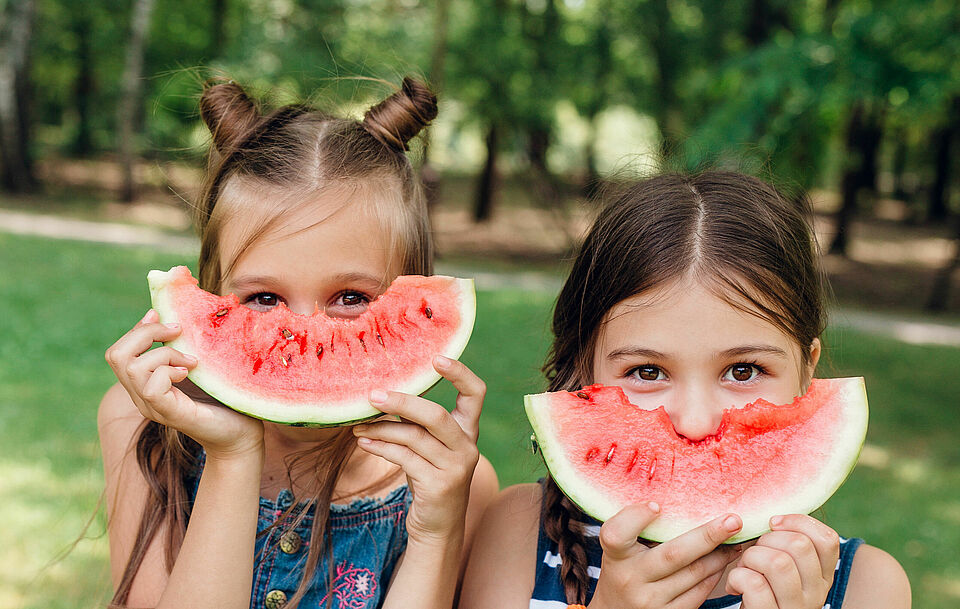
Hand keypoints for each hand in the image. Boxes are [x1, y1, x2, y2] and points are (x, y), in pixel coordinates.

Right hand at [105, 309, 263, 459]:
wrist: (241, 434)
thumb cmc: (223, 399)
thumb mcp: (198, 366)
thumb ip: (182, 348)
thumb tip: (173, 318)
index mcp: (145, 383)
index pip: (119, 352)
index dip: (136, 329)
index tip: (158, 314)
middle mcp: (141, 396)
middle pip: (116, 355)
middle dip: (144, 333)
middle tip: (177, 331)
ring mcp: (152, 407)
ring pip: (131, 368)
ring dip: (163, 353)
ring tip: (191, 360)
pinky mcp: (169, 414)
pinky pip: (151, 386)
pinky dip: (169, 371)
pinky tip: (189, 373)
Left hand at [351, 355, 483, 541]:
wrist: (438, 527)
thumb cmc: (429, 478)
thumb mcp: (429, 448)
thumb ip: (417, 424)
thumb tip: (382, 394)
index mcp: (468, 431)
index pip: (476, 393)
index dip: (460, 372)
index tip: (435, 358)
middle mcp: (468, 447)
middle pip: (437, 415)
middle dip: (403, 402)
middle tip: (372, 395)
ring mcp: (455, 467)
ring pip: (414, 437)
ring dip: (381, 429)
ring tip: (358, 425)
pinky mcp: (438, 485)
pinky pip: (404, 458)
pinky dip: (380, 447)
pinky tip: (363, 442)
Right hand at [589, 504, 742, 608]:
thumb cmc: (623, 570)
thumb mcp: (619, 550)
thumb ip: (636, 529)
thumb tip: (679, 500)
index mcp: (615, 556)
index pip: (617, 533)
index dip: (636, 517)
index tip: (656, 505)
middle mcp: (631, 578)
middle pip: (674, 554)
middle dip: (708, 535)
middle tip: (733, 520)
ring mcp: (650, 601)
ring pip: (694, 574)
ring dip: (719, 556)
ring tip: (734, 540)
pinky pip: (699, 593)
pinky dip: (714, 574)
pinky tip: (721, 561)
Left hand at [726, 514, 839, 607]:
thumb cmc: (762, 589)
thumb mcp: (782, 568)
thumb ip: (787, 546)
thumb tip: (774, 518)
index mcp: (822, 577)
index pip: (828, 538)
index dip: (798, 521)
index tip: (773, 524)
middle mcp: (816, 594)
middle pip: (799, 545)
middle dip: (766, 540)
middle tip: (754, 554)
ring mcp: (795, 607)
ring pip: (777, 562)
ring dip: (750, 558)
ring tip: (744, 569)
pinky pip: (754, 583)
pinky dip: (737, 577)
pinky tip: (734, 586)